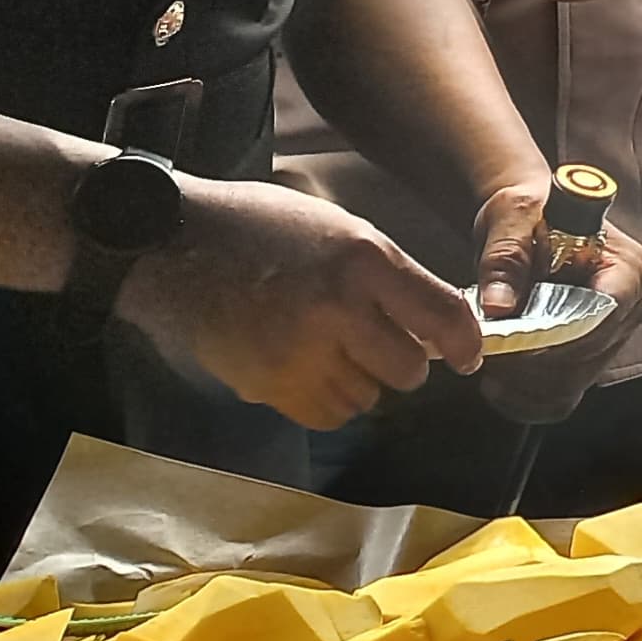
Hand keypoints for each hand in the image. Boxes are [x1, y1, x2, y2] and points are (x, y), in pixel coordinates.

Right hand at [113, 177, 486, 432]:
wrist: (174, 243)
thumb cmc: (261, 228)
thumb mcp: (338, 227)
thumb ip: (388, 276)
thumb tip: (437, 325)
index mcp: (364, 259)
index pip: (442, 315)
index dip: (466, 343)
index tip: (467, 356)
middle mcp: (339, 307)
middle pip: (409, 369)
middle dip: (401, 361)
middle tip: (374, 341)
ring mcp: (302, 351)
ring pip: (368, 397)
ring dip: (359, 380)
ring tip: (325, 346)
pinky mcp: (269, 384)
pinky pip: (328, 413)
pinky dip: (327, 399)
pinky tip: (305, 367)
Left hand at [468, 197, 641, 423]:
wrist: (530, 220)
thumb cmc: (529, 212)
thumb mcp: (512, 220)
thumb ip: (505, 260)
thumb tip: (499, 307)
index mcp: (628, 269)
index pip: (602, 316)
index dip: (559, 336)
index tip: (515, 340)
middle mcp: (631, 308)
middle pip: (586, 358)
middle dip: (533, 363)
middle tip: (489, 353)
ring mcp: (613, 337)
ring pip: (573, 383)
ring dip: (527, 384)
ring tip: (490, 366)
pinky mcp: (590, 357)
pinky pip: (564, 395)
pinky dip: (529, 398)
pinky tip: (499, 386)